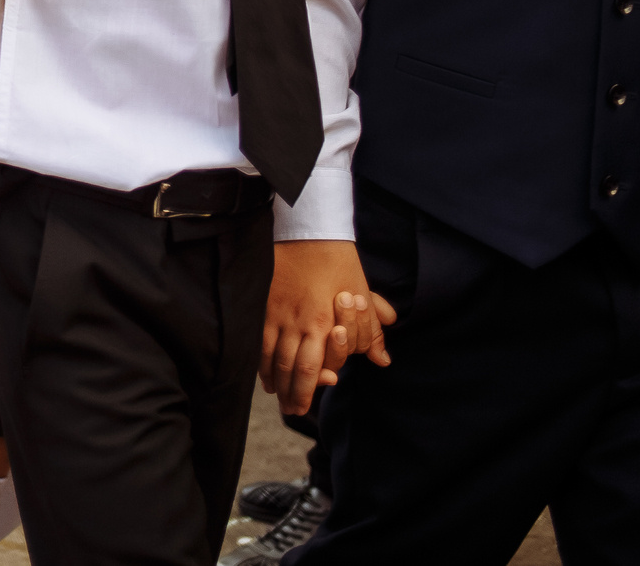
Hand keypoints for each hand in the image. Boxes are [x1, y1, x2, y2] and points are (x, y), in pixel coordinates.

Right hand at [263, 239, 389, 415]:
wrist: (308, 229)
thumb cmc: (338, 261)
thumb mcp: (362, 293)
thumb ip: (370, 331)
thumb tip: (382, 360)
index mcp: (322, 322)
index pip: (313, 368)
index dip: (309, 390)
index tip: (306, 407)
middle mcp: (297, 322)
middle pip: (289, 368)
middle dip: (291, 393)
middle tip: (291, 411)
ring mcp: (276, 312)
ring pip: (270, 355)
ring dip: (273, 379)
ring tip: (277, 396)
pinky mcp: (263, 301)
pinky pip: (257, 336)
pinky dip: (258, 357)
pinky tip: (261, 369)